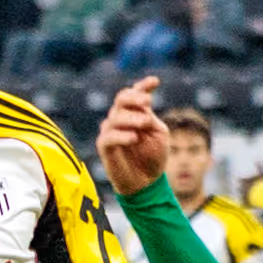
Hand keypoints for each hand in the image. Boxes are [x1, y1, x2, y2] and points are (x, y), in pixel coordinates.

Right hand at [93, 77, 168, 191]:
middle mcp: (121, 118)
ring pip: (116, 117)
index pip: (136, 94)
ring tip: (145, 123)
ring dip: (132, 118)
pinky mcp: (104, 146)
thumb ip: (150, 119)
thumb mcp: (158, 134)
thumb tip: (142, 108)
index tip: (155, 81)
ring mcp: (110, 131)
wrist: (146, 181)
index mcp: (136, 113)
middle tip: (148, 102)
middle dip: (134, 97)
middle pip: (121, 99)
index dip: (143, 85)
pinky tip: (134, 137)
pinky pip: (108, 137)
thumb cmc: (153, 156)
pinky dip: (122, 136)